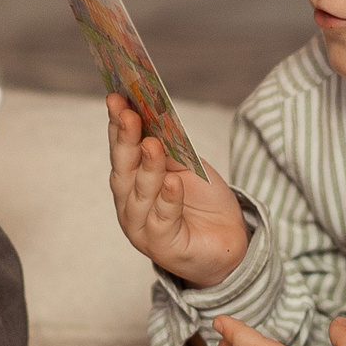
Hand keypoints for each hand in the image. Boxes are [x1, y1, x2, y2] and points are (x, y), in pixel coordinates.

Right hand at [107, 94, 247, 287]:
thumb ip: (168, 148)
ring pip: (140, 195)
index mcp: (131, 183)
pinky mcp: (162, 247)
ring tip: (153, 145)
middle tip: (128, 114)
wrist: (229, 239)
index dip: (117, 125)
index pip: (121, 151)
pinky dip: (168, 201)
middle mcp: (130, 205)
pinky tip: (173, 183)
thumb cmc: (202, 201)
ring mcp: (142, 228)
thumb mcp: (185, 167)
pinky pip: (162, 220)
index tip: (116, 98)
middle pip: (123, 170)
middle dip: (125, 140)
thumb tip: (155, 116)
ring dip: (147, 168)